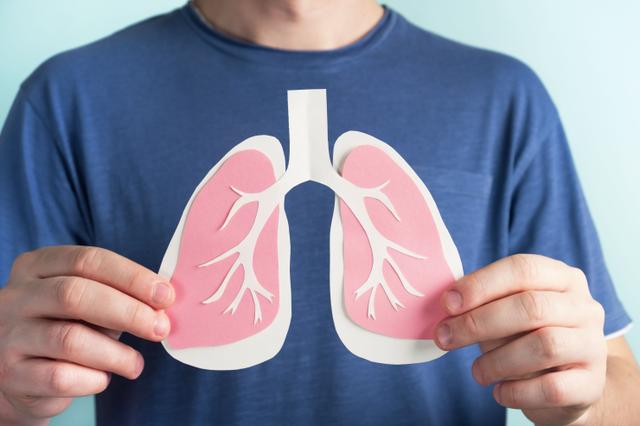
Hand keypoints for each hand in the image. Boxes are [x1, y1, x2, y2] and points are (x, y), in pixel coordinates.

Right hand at [0, 246, 174, 423]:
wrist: (20, 374)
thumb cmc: (67, 326)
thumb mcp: (88, 302)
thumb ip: (117, 296)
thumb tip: (162, 306)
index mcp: (38, 266)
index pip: (88, 260)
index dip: (132, 277)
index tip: (165, 296)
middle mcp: (16, 296)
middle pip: (75, 295)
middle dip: (128, 312)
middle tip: (160, 328)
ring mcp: (8, 335)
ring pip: (69, 339)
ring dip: (115, 354)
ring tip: (135, 364)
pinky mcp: (11, 375)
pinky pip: (60, 377)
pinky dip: (93, 379)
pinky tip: (103, 378)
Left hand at [435, 254, 606, 425]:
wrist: (569, 385)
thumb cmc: (527, 338)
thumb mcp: (507, 312)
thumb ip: (483, 303)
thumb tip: (447, 306)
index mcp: (561, 278)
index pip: (523, 268)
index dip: (482, 284)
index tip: (448, 303)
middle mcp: (584, 307)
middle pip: (531, 306)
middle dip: (479, 322)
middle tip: (446, 337)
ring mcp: (593, 345)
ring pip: (544, 346)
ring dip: (497, 360)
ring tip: (477, 372)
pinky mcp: (592, 384)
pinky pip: (552, 388)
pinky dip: (517, 391)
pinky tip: (499, 392)